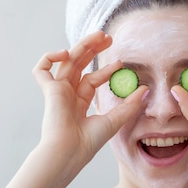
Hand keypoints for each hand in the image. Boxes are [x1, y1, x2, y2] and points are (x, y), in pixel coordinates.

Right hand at [32, 31, 147, 177]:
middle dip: (93, 49)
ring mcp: (57, 91)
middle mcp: (67, 95)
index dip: (106, 69)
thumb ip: (130, 105)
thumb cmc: (88, 143)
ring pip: (66, 61)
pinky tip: (66, 53)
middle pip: (79, 65)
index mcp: (79, 103)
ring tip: (99, 35)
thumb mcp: (115, 121)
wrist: (70, 152)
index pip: (92, 79)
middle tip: (108, 37)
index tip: (120, 62)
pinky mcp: (48, 90)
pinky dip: (50, 57)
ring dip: (81, 46)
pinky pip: (41, 69)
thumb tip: (145, 90)